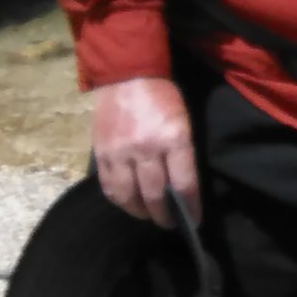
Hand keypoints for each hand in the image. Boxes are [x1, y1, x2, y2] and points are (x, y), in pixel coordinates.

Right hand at [90, 77, 199, 228]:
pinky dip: (119, 200)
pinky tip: (127, 203)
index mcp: (173, 138)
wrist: (128, 73)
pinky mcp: (101, 153)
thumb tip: (181, 186)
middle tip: (169, 223)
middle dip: (164, 215)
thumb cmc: (163, 96)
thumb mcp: (184, 121)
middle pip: (155, 195)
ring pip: (129, 196)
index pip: (184, 183)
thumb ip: (182, 153)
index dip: (190, 206)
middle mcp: (146, 149)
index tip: (195, 220)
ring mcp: (120, 152)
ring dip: (140, 212)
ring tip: (148, 216)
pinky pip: (109, 186)